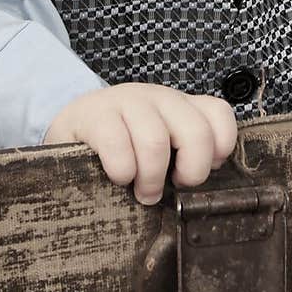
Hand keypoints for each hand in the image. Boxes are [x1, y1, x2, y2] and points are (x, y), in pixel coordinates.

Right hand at [43, 83, 238, 202]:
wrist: (71, 127)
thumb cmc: (124, 146)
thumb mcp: (161, 147)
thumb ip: (185, 156)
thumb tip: (201, 188)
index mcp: (182, 106)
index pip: (219, 114)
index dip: (219, 148)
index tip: (197, 171)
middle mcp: (160, 98)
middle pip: (196, 132)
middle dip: (190, 172)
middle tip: (173, 190)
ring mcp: (128, 101)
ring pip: (156, 141)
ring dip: (151, 178)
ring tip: (143, 192)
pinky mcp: (95, 114)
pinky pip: (117, 145)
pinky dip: (122, 170)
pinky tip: (118, 178)